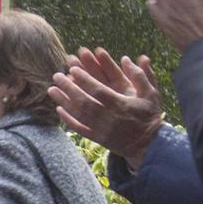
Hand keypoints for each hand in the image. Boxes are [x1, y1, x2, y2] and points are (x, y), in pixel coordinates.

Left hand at [51, 49, 164, 168]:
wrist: (149, 145)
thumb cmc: (149, 116)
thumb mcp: (151, 94)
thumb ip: (140, 75)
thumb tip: (125, 58)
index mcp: (122, 105)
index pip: (99, 91)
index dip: (85, 80)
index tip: (73, 69)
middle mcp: (109, 118)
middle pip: (85, 102)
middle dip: (69, 88)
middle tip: (57, 76)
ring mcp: (102, 130)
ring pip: (79, 115)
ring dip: (64, 101)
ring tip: (51, 89)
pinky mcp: (98, 139)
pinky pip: (80, 129)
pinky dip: (68, 119)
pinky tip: (59, 109)